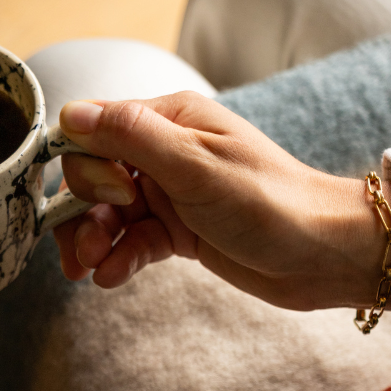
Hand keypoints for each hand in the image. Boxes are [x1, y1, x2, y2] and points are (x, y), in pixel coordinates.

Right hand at [52, 92, 390, 311]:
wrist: (320, 254)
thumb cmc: (268, 202)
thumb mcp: (194, 164)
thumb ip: (131, 137)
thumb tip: (70, 114)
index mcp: (170, 121)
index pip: (96, 132)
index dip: (87, 168)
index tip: (113, 197)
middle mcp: (165, 153)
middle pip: (94, 178)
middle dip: (81, 213)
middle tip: (87, 248)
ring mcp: (170, 194)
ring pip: (107, 215)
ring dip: (92, 241)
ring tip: (91, 270)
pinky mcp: (177, 231)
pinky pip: (131, 241)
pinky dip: (117, 259)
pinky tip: (111, 277)